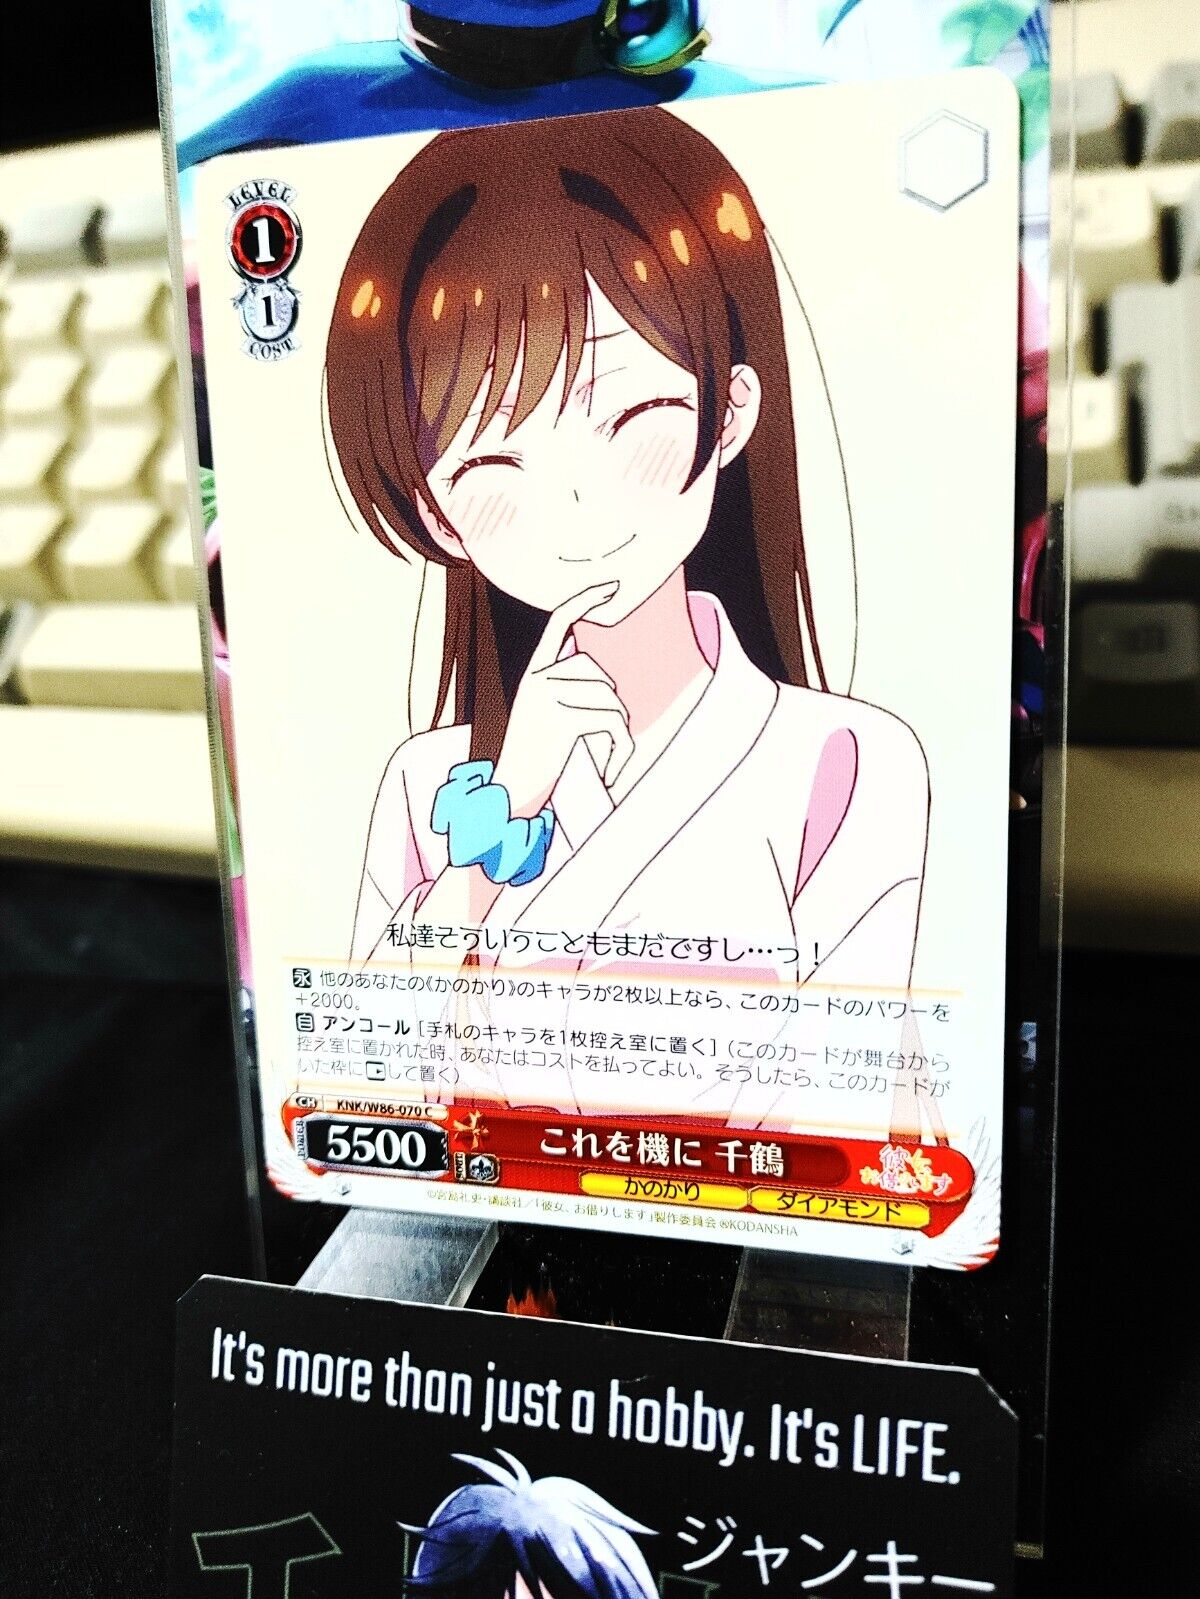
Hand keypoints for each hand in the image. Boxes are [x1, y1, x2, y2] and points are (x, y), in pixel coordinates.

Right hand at [493, 581, 632, 816]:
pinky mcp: (562, 719)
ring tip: (609, 758)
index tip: (611, 585)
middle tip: (607, 741)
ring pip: (610, 698)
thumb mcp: (541, 713)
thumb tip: (587, 662)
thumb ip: (559, 685)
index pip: (558, 622)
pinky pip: (613, 723)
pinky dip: (622, 750)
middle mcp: (536, 679)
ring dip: (620, 732)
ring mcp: (547, 697)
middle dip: (612, 706)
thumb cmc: (532, 760)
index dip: (584, 599)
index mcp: (532, 673)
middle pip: (599, 674)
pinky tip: (613, 772)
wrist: (511, 795)